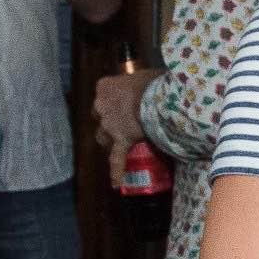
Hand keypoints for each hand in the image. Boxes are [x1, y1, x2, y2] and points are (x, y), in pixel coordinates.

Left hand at [92, 68, 159, 187]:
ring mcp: (109, 125)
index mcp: (104, 87)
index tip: (124, 102)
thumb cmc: (154, 82)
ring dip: (109, 140)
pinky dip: (116, 171)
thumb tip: (151, 85)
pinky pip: (117, 158)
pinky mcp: (120, 140)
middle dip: (108, 121)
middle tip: (122, 124)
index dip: (113, 100)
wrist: (159, 98)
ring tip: (121, 144)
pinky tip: (116, 184)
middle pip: (100, 117)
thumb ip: (140, 82)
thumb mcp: (144, 75)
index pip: (103, 94)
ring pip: (102, 136)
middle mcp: (101, 106)